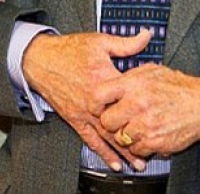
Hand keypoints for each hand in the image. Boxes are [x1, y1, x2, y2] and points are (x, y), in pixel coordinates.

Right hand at [23, 30, 151, 170]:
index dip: (146, 103)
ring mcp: (84, 112)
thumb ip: (125, 43)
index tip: (159, 109)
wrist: (40, 59)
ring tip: (140, 163)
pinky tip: (114, 161)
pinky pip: (90, 139)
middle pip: (121, 122)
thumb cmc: (69, 49)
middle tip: (155, 145)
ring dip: (124, 151)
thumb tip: (146, 36)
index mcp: (103, 79)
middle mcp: (94, 99)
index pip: (130, 96)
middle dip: (138, 135)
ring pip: (108, 136)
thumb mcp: (99, 41)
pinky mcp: (74, 119)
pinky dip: (103, 152)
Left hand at [98, 64, 199, 158]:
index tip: (97, 105)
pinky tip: (147, 133)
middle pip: (107, 121)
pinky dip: (140, 144)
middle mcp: (138, 104)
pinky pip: (136, 149)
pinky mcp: (156, 141)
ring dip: (125, 134)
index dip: (95, 102)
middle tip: (118, 118)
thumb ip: (129, 76)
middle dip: (110, 121)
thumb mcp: (151, 70)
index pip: (100, 95)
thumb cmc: (178, 87)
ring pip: (120, 137)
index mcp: (134, 84)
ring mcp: (147, 125)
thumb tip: (111, 79)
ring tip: (136, 125)